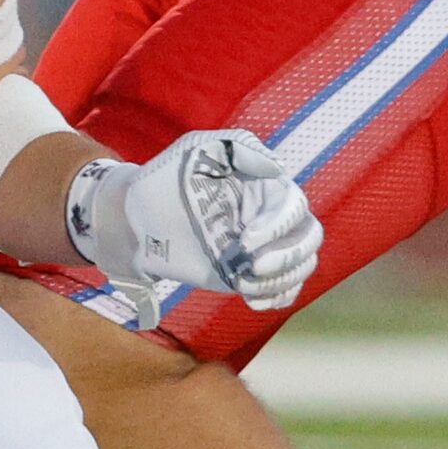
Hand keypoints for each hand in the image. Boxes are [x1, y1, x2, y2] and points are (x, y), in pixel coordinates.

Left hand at [67, 131, 321, 321]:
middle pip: (309, 239)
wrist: (138, 215)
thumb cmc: (167, 175)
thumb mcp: (198, 149)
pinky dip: (277, 297)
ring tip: (244, 283)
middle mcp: (271, 216)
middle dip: (289, 257)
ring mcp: (264, 246)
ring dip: (281, 280)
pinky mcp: (251, 271)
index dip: (279, 227)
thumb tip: (278, 167)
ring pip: (301, 266)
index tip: (247, 241)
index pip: (295, 208)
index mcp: (266, 186)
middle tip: (253, 266)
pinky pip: (284, 289)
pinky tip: (252, 300)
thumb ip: (238, 148)